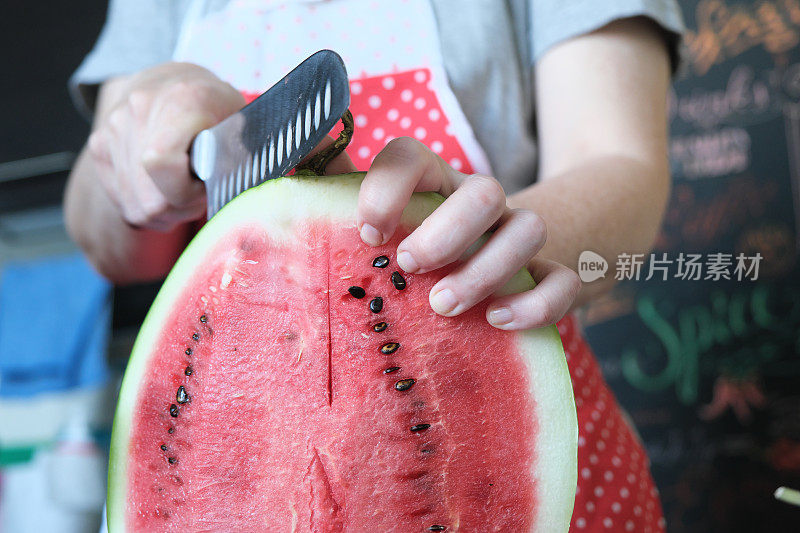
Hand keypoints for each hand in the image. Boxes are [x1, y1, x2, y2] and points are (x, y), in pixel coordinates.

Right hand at [87, 62, 245, 230]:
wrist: (171, 82)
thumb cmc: (216, 109)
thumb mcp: (243, 123)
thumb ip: (242, 154)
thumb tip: (231, 185)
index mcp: (182, 99)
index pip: (161, 163)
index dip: (190, 190)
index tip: (208, 181)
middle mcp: (138, 109)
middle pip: (151, 199)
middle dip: (182, 206)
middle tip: (200, 189)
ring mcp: (113, 129)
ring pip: (138, 207)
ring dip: (167, 210)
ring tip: (185, 186)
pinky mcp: (99, 148)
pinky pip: (125, 204)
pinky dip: (149, 206)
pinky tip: (164, 187)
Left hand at [357, 138, 580, 329]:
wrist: (500, 266)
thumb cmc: (419, 252)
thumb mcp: (381, 229)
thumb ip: (338, 200)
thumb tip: (290, 180)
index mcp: (433, 185)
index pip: (414, 155)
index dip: (390, 186)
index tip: (368, 233)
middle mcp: (479, 205)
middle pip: (484, 190)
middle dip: (447, 231)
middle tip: (410, 268)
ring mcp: (518, 238)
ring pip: (528, 229)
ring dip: (485, 269)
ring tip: (443, 306)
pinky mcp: (551, 275)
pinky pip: (563, 280)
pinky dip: (537, 302)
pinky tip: (498, 322)